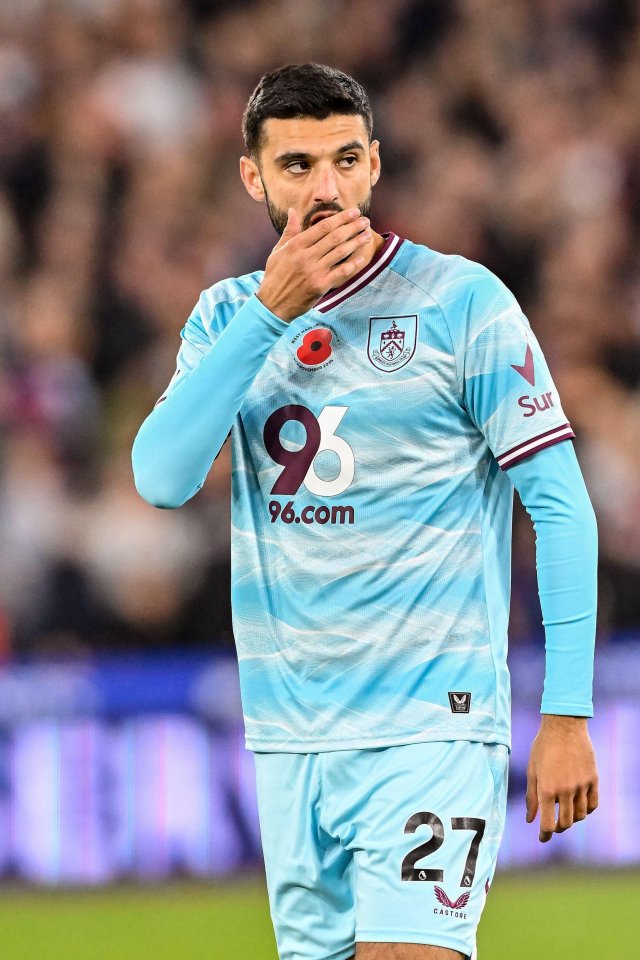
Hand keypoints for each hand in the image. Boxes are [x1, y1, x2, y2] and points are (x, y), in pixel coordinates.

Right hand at [256, 207, 371, 321]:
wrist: (273, 304)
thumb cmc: (275, 276)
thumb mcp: (278, 251)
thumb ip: (289, 231)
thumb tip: (293, 211)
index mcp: (296, 245)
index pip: (322, 227)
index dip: (341, 218)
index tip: (353, 212)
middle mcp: (306, 256)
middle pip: (334, 237)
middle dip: (352, 227)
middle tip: (365, 221)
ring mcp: (314, 271)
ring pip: (340, 252)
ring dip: (356, 242)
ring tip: (367, 235)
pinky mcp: (320, 286)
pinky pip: (340, 272)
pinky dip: (353, 264)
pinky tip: (362, 258)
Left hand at [525, 715, 598, 841]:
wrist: (564, 726)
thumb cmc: (543, 747)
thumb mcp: (532, 770)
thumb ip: (531, 797)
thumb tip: (530, 820)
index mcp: (546, 789)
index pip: (548, 824)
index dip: (545, 835)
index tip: (542, 838)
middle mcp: (565, 790)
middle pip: (565, 823)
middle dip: (558, 828)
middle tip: (553, 825)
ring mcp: (581, 785)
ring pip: (580, 816)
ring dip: (572, 819)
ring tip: (564, 813)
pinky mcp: (593, 779)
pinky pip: (592, 804)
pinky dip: (586, 810)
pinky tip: (578, 806)